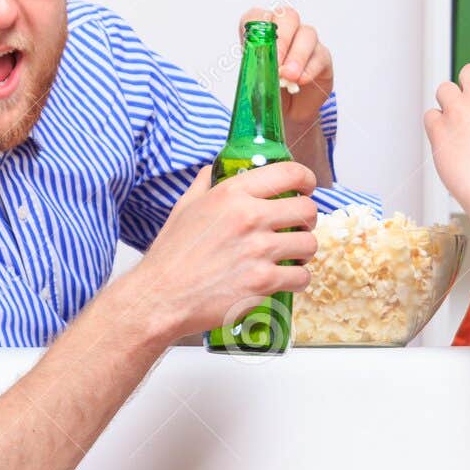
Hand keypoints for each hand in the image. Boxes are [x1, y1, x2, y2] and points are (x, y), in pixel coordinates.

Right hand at [125, 163, 318, 339]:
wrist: (161, 297)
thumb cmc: (171, 255)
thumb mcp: (184, 209)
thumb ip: (203, 186)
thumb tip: (209, 171)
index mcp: (232, 193)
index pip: (290, 174)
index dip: (306, 181)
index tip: (307, 189)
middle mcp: (249, 217)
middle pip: (307, 210)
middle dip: (307, 220)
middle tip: (297, 229)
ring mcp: (258, 250)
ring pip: (309, 244)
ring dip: (304, 252)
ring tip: (291, 257)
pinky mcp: (263, 282)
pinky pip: (301, 276)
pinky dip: (298, 279)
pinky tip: (286, 279)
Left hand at [239, 5, 332, 127]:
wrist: (288, 112)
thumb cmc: (269, 91)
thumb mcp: (255, 82)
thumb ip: (256, 72)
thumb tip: (259, 70)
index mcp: (262, 32)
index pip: (257, 17)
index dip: (258, 28)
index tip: (256, 48)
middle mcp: (285, 31)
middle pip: (287, 17)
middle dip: (282, 39)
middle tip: (276, 63)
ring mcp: (306, 42)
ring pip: (307, 34)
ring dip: (297, 56)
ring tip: (289, 76)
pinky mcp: (322, 57)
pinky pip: (320, 56)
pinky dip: (309, 69)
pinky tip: (301, 81)